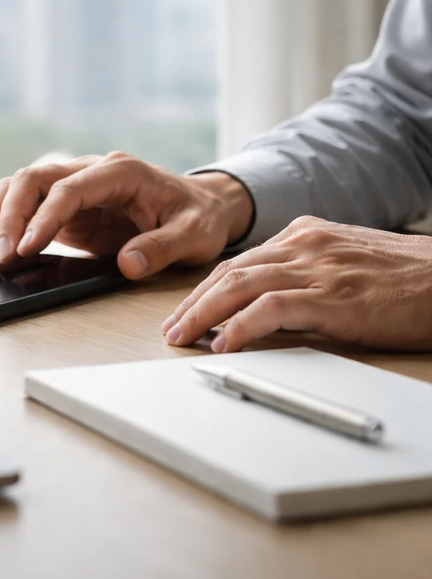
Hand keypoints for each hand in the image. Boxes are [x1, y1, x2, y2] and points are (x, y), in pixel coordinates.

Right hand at [0, 152, 253, 279]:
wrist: (201, 207)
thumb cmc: (197, 218)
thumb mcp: (194, 235)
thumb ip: (162, 248)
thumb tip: (127, 264)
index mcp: (119, 172)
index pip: (68, 188)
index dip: (43, 217)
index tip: (27, 248)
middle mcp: (89, 171)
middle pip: (31, 179)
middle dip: (7, 216)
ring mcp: (72, 186)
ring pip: (18, 189)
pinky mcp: (63, 207)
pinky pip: (22, 208)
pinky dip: (1, 226)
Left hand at [163, 217, 431, 351]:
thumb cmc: (409, 279)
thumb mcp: (348, 263)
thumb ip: (308, 272)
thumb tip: (269, 302)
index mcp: (305, 235)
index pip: (239, 262)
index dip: (206, 289)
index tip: (186, 311)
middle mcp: (304, 245)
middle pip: (229, 272)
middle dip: (193, 302)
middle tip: (170, 328)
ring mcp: (317, 268)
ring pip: (239, 286)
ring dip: (202, 314)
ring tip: (181, 337)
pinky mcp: (333, 297)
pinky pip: (271, 309)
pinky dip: (240, 327)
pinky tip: (223, 343)